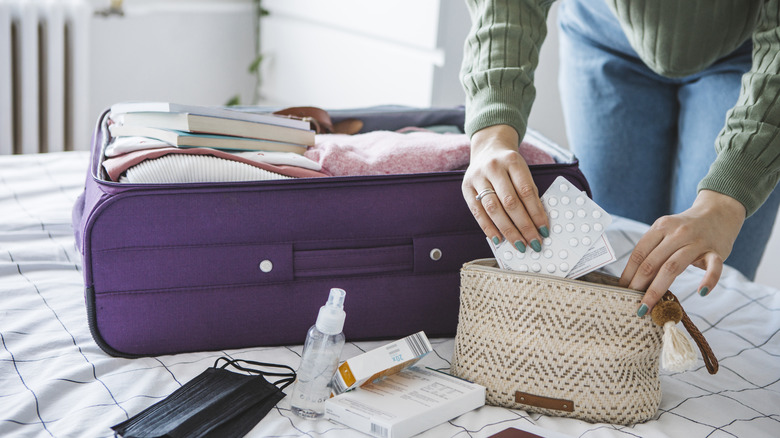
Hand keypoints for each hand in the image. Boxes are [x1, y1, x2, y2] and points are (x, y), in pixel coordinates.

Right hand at [461, 125, 548, 252]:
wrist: (487, 149)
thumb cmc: (508, 165)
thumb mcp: (522, 171)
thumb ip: (529, 193)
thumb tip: (537, 223)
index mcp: (512, 161)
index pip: (526, 191)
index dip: (536, 213)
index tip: (544, 230)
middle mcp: (493, 167)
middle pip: (510, 202)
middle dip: (524, 226)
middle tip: (533, 242)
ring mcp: (478, 177)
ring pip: (493, 208)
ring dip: (507, 230)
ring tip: (519, 244)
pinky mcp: (466, 187)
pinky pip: (477, 212)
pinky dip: (488, 228)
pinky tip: (498, 239)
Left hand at [621, 190, 746, 315]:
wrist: (719, 211)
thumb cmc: (686, 228)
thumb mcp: (666, 232)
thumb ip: (654, 251)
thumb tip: (633, 280)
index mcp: (660, 227)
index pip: (639, 254)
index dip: (628, 274)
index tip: (622, 291)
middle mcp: (677, 233)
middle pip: (652, 263)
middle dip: (639, 286)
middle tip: (633, 305)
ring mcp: (698, 241)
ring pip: (673, 267)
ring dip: (658, 289)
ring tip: (649, 306)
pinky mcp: (717, 251)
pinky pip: (714, 267)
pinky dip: (709, 280)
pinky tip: (701, 293)